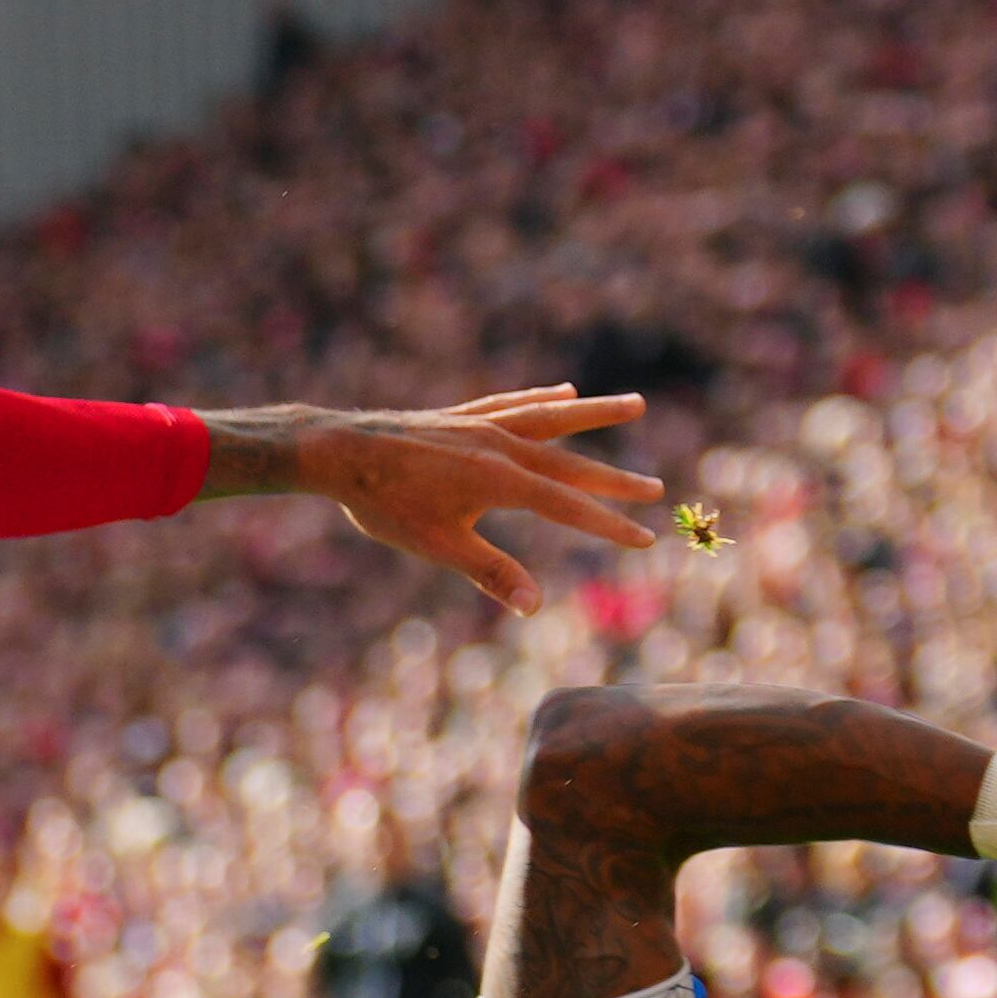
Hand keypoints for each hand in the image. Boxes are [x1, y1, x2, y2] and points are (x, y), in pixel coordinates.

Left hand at [211, 386, 662, 614]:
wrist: (338, 451)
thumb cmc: (384, 503)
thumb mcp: (439, 545)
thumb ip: (490, 573)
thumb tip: (534, 605)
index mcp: (502, 482)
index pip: (570, 509)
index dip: (610, 527)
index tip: (647, 539)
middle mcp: (501, 446)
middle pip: (572, 464)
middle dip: (615, 481)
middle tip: (658, 488)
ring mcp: (483, 425)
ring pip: (552, 418)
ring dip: (595, 414)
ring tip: (634, 405)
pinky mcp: (462, 416)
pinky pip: (513, 403)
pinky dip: (541, 399)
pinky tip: (563, 392)